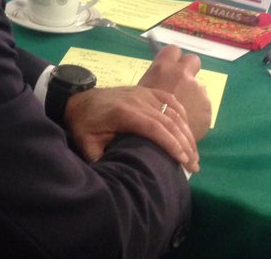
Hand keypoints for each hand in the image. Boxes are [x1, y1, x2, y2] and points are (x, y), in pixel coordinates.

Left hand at [64, 82, 200, 171]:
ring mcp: (142, 93)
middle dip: (185, 144)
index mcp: (123, 113)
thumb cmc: (83, 125)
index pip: (156, 128)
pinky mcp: (144, 91)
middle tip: (194, 165)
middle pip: (168, 121)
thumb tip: (116, 179)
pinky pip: (168, 99)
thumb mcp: (86, 144)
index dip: (172, 145)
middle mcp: (136, 100)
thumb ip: (101, 160)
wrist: (76, 100)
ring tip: (194, 153)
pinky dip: (181, 113)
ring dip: (186, 132)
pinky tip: (186, 129)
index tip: (185, 162)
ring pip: (172, 111)